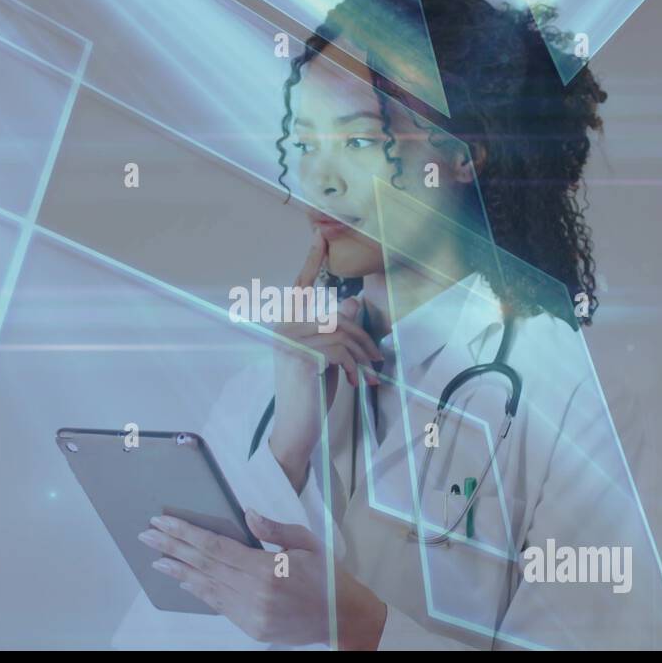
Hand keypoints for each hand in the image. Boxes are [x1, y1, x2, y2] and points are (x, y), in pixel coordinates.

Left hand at [138, 509, 387, 649]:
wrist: (342, 618)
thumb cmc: (327, 577)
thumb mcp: (306, 543)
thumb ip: (273, 529)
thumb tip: (246, 515)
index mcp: (267, 569)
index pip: (215, 547)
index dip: (185, 534)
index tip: (163, 523)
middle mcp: (254, 594)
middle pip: (203, 566)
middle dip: (172, 548)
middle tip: (147, 536)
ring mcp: (250, 614)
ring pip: (206, 588)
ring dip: (179, 572)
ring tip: (157, 560)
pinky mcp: (251, 628)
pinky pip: (219, 605)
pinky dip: (199, 591)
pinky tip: (185, 580)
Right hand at [271, 232, 381, 389]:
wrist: (296, 427)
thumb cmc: (311, 392)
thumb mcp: (327, 357)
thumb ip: (335, 330)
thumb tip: (352, 303)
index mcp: (287, 322)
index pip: (301, 285)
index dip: (311, 259)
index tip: (320, 235)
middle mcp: (283, 326)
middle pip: (336, 316)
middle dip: (362, 338)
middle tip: (377, 359)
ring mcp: (289, 341)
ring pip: (341, 332)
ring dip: (363, 355)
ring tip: (371, 374)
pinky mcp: (301, 357)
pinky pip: (340, 349)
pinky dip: (356, 366)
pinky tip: (358, 382)